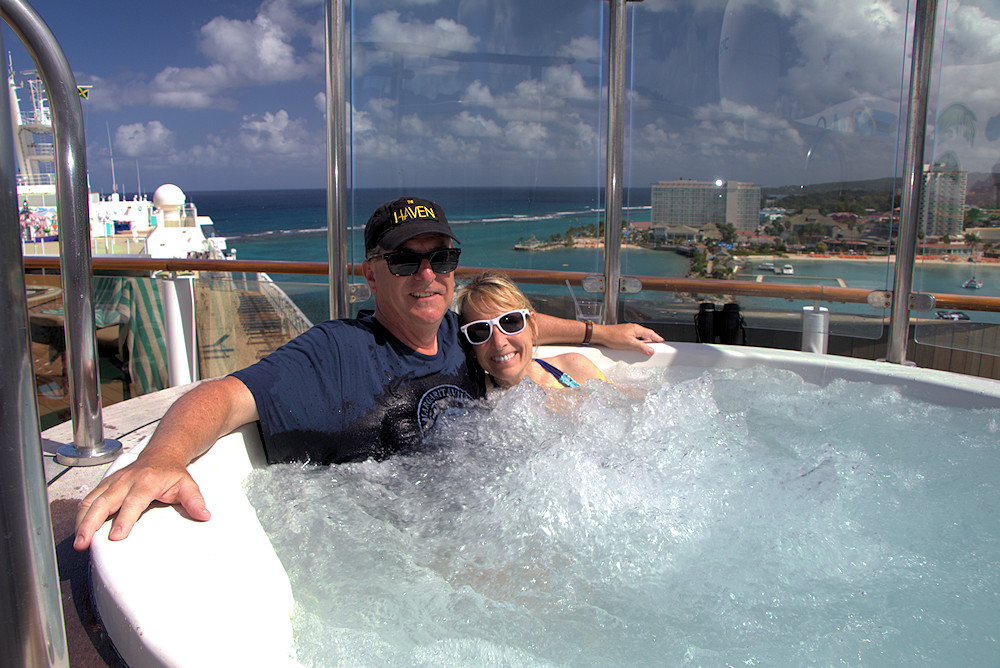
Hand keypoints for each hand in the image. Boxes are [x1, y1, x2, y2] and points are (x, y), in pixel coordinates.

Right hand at [73, 452, 209, 551]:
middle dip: (91, 523)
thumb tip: (203, 515)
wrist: (162, 453)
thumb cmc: (172, 472)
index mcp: (146, 481)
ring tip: (78, 541)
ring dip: (82, 521)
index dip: (124, 519)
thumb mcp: (187, 485)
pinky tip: (78, 529)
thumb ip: (194, 501)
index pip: (133, 502)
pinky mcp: (105, 484)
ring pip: (92, 500)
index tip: (117, 536)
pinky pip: (88, 499)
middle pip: (104, 502)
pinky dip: (81, 514)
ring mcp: (113, 482)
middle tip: (84, 542)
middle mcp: (126, 481)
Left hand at [593, 323, 662, 354]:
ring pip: (639, 335)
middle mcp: (633, 328)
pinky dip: (637, 341)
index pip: (650, 333)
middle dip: (651, 339)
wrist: (601, 335)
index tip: (661, 341)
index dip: (656, 337)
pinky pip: (634, 337)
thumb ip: (641, 347)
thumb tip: (650, 350)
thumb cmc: (613, 337)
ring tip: (646, 347)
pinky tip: (635, 346)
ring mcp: (628, 330)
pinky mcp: (623, 333)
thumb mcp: (629, 344)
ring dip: (644, 341)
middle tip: (656, 345)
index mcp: (636, 329)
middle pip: (645, 334)